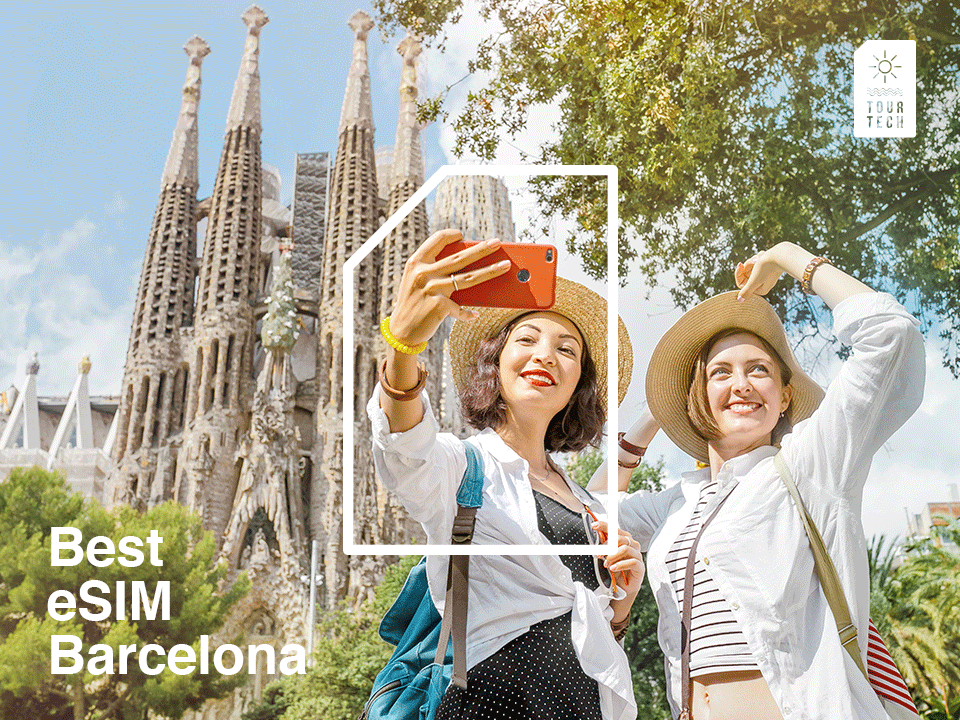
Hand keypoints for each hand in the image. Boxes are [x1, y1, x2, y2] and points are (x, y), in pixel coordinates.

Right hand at [389, 228, 510, 345]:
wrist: (401, 331)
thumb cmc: (413, 304)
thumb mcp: (417, 282)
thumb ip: (434, 271)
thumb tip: (466, 264)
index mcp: (416, 262)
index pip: (437, 240)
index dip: (452, 235)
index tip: (463, 235)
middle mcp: (423, 273)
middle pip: (460, 258)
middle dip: (481, 249)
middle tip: (497, 242)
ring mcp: (432, 289)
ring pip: (468, 278)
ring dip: (490, 271)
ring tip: (505, 266)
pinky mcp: (439, 306)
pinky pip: (461, 308)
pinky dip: (468, 313)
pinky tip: (475, 315)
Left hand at [593, 520, 644, 597]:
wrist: (622, 587)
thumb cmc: (615, 570)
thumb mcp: (607, 557)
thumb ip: (604, 548)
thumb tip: (594, 542)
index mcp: (624, 539)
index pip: (614, 529)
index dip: (604, 526)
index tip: (594, 526)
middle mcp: (632, 545)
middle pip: (620, 538)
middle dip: (607, 546)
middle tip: (598, 554)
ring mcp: (637, 555)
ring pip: (625, 549)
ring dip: (612, 556)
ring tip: (606, 564)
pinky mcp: (640, 567)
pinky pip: (632, 562)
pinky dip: (620, 565)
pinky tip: (613, 568)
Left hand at [735, 248, 784, 300]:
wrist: (781, 255)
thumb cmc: (767, 268)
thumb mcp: (754, 281)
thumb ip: (746, 291)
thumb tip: (739, 301)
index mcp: (760, 290)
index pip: (742, 284)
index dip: (739, 274)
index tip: (740, 265)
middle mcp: (763, 284)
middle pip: (746, 275)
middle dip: (748, 265)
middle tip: (754, 260)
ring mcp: (766, 275)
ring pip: (751, 267)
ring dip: (753, 260)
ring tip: (760, 258)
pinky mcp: (768, 267)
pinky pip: (758, 262)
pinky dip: (759, 258)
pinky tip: (764, 256)